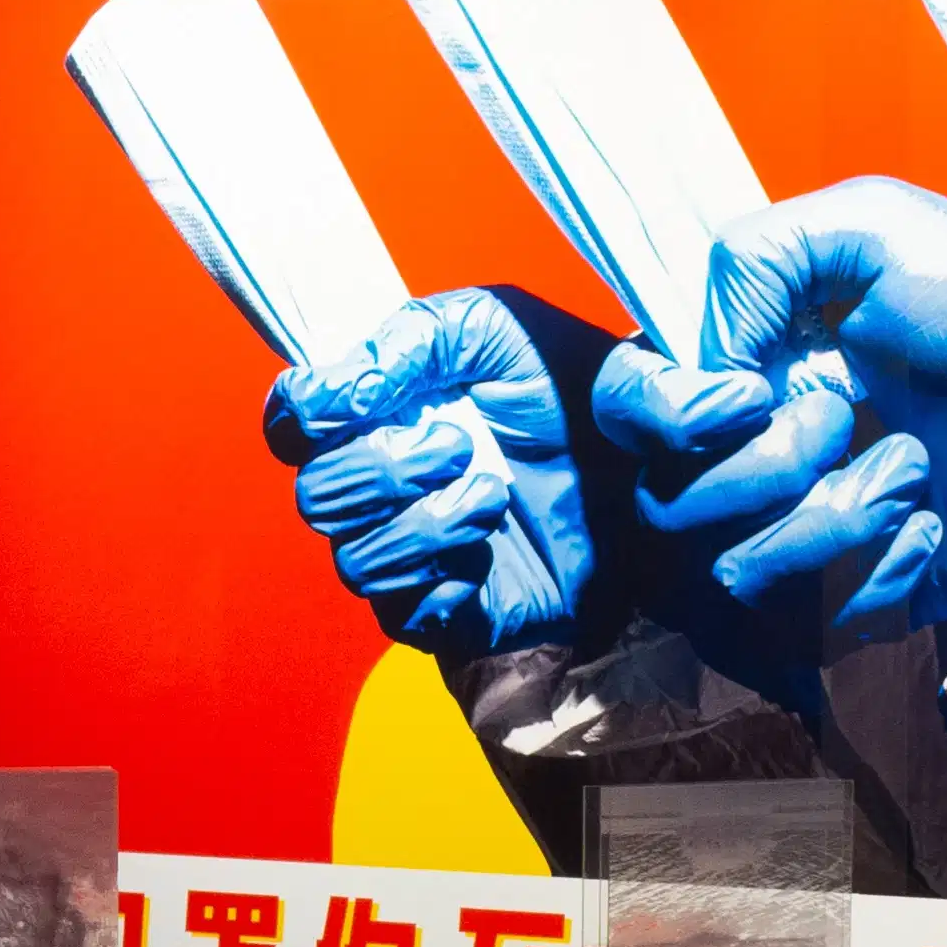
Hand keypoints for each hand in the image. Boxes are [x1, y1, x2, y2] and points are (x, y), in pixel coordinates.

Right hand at [265, 286, 605, 654]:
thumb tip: (355, 385)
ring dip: (420, 530)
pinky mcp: (449, 604)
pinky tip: (482, 562)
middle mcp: (386, 477)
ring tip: (492, 499)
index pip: (293, 417)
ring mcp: (413, 544)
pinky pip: (401, 616)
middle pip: (314, 496)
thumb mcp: (521, 330)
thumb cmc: (583, 391)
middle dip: (381, 471)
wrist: (654, 473)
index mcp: (388, 403)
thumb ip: (432, 339)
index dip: (305, 412)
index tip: (361, 401)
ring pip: (353, 561)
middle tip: (458, 445)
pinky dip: (436, 590)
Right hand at [695, 176, 946, 628]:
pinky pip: (820, 631)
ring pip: (739, 578)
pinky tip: (927, 522)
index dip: (664, 413)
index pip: (622, 410)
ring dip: (835, 520)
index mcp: (724, 376)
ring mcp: (784, 542)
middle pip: (669, 510)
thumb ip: (764, 257)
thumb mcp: (873, 226)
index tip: (749, 392)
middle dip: (769, 465)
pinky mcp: (847, 603)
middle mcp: (732, 466)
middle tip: (848, 413)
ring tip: (911, 466)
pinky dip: (884, 575)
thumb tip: (717, 363)